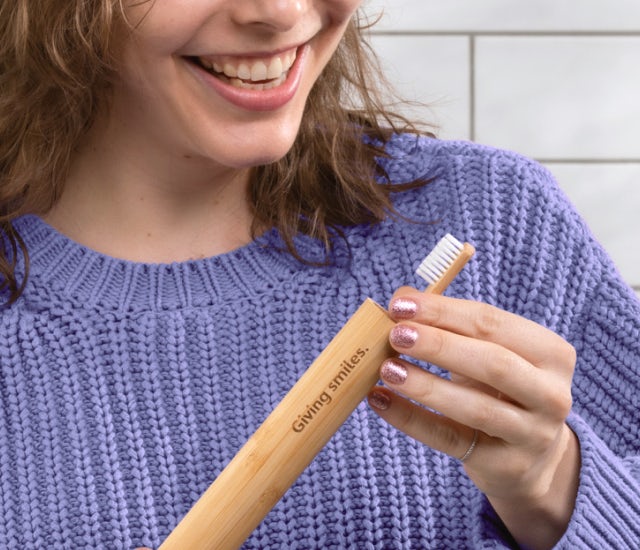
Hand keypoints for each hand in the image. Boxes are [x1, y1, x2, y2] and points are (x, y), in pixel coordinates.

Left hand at [367, 288, 579, 548]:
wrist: (532, 456)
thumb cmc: (501, 389)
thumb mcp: (487, 352)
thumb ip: (449, 323)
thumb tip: (403, 297)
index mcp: (552, 353)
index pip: (493, 323)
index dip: (444, 311)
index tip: (400, 304)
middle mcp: (552, 394)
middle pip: (493, 363)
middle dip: (439, 346)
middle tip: (396, 335)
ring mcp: (533, 435)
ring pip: (475, 408)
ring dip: (426, 385)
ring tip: (386, 369)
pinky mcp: (506, 466)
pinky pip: (450, 439)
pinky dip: (412, 419)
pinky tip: (380, 400)